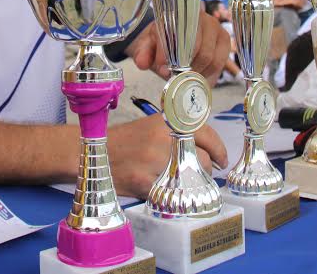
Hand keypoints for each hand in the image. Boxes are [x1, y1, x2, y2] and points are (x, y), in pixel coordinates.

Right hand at [108, 115, 227, 198]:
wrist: (95, 150)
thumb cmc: (126, 141)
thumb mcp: (153, 126)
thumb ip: (180, 133)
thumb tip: (209, 150)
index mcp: (167, 121)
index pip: (206, 134)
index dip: (218, 150)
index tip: (221, 160)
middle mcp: (163, 138)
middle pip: (202, 160)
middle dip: (204, 170)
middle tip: (199, 175)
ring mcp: (154, 161)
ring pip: (190, 179)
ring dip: (189, 184)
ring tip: (177, 183)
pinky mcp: (145, 182)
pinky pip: (171, 193)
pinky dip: (169, 194)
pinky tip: (159, 190)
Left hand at [127, 10, 230, 83]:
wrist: (175, 38)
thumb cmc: (162, 42)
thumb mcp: (148, 47)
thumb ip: (143, 53)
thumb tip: (142, 63)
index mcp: (175, 12)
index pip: (174, 32)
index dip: (167, 54)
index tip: (162, 69)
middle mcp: (197, 15)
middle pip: (194, 46)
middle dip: (182, 66)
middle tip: (174, 77)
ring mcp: (213, 26)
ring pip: (208, 55)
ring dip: (195, 72)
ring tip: (185, 78)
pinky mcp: (224, 39)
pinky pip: (219, 61)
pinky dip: (208, 73)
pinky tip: (198, 76)